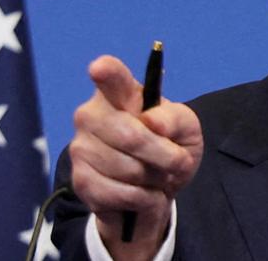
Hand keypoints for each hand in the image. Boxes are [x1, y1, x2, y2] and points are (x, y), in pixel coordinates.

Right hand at [70, 55, 203, 259]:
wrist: (156, 188)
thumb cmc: (169, 146)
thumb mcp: (186, 128)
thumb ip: (174, 118)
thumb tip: (152, 121)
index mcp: (119, 93)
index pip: (110, 76)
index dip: (105, 71)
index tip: (100, 68)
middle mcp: (91, 114)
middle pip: (130, 135)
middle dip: (165, 156)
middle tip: (177, 162)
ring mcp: (81, 148)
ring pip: (129, 169)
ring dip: (156, 180)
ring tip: (156, 177)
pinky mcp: (81, 181)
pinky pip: (121, 194)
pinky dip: (144, 199)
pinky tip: (143, 194)